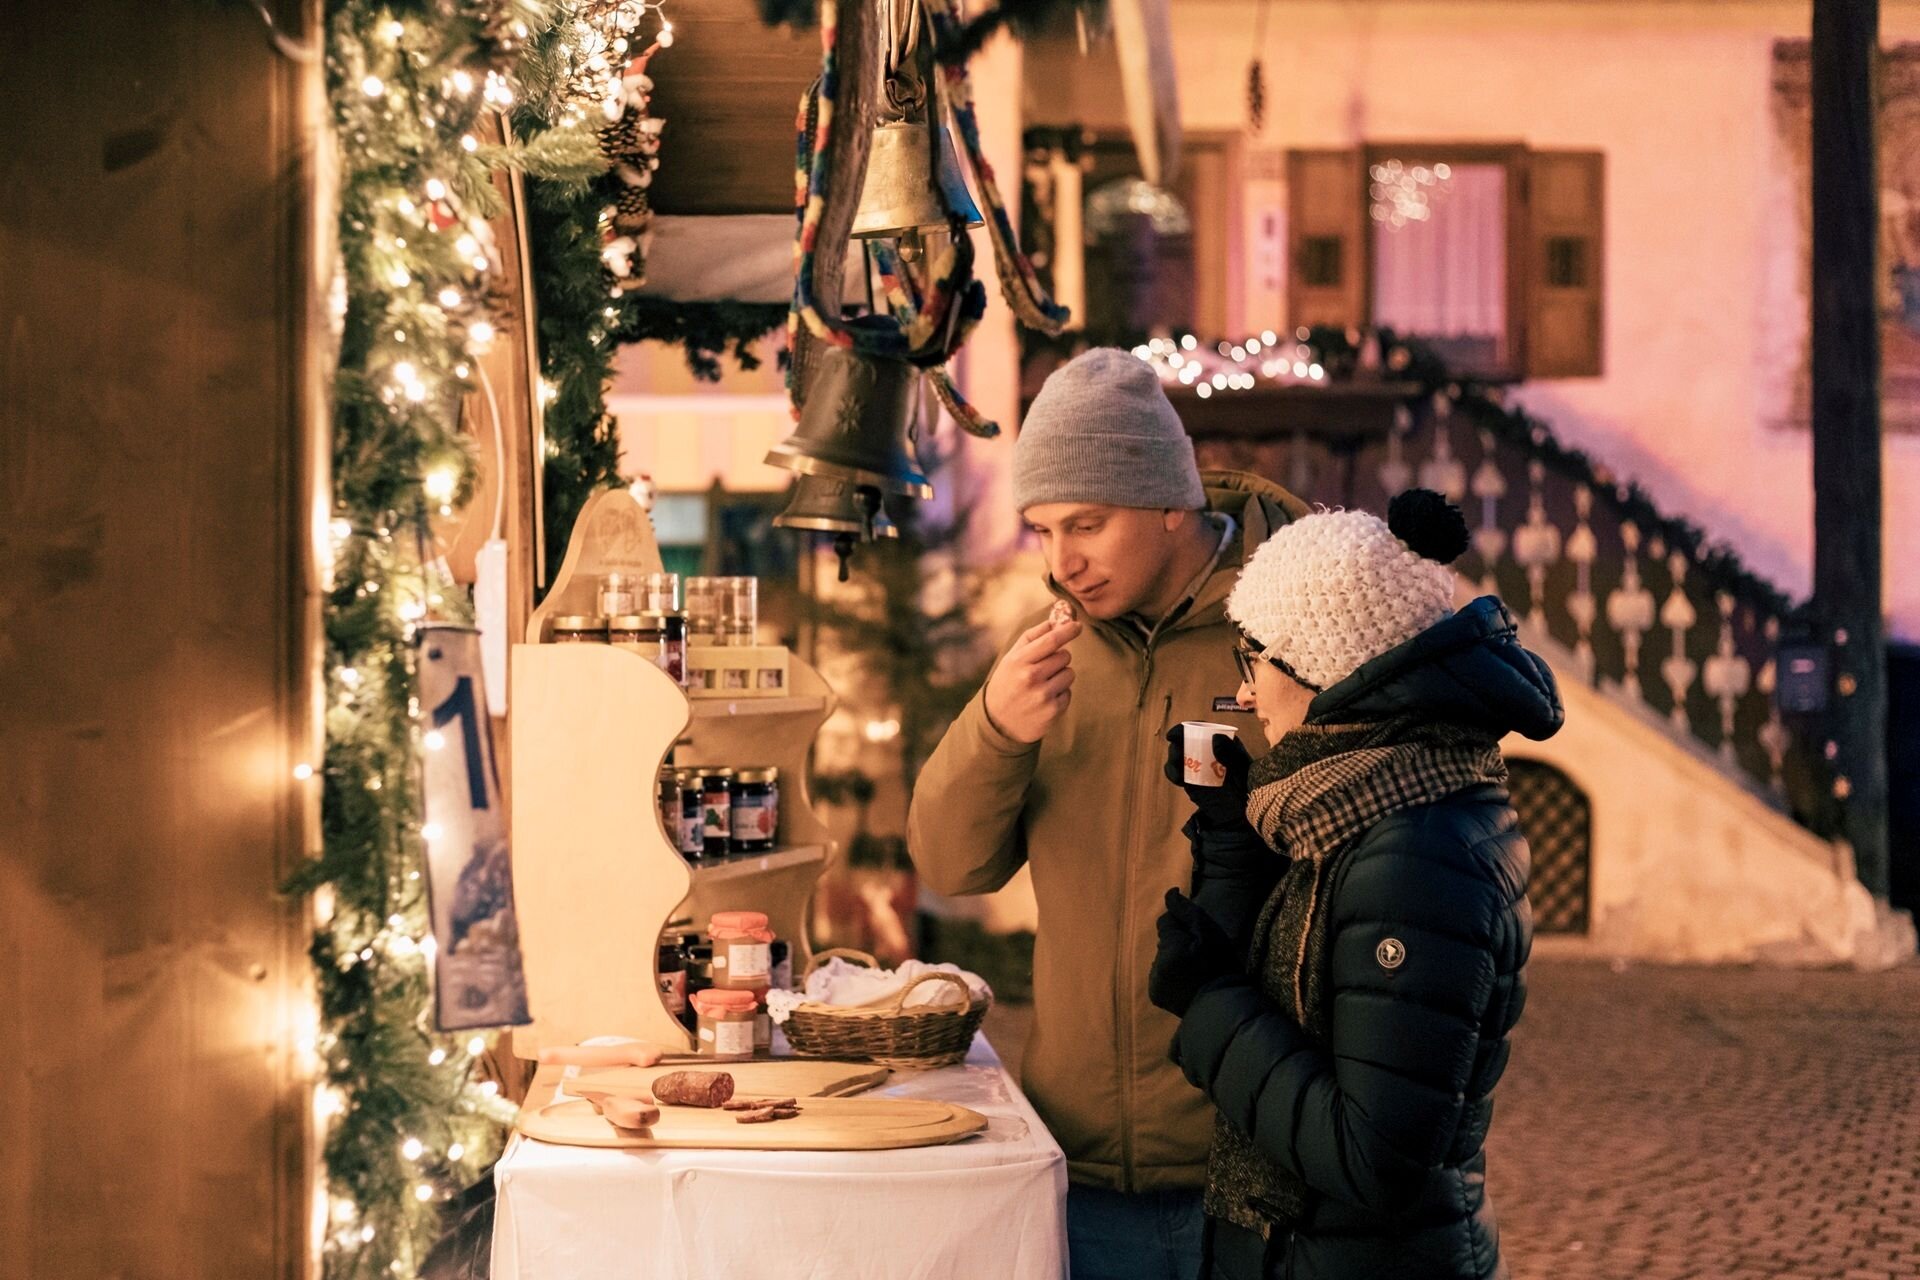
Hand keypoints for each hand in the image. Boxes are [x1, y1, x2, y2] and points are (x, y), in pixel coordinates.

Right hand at [984, 615, 1081, 743]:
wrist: (998, 722)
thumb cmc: (1008, 682)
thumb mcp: (1012, 657)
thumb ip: (1033, 636)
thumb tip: (1057, 619)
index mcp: (1019, 661)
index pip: (1051, 640)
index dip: (1068, 630)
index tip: (1078, 625)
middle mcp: (1031, 677)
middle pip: (1064, 656)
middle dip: (1059, 658)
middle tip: (1044, 668)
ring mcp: (1043, 695)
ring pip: (1069, 673)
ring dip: (1061, 676)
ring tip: (1044, 684)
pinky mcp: (1053, 710)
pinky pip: (1069, 692)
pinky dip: (1060, 693)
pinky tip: (1045, 698)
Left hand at [1149, 889, 1240, 1017]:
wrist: (1224, 1006)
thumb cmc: (1221, 965)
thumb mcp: (1210, 933)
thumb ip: (1186, 911)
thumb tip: (1169, 892)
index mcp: (1170, 948)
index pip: (1165, 922)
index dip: (1183, 926)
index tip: (1198, 938)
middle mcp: (1157, 964)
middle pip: (1163, 941)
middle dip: (1177, 943)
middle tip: (1199, 956)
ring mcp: (1155, 981)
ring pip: (1162, 958)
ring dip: (1173, 959)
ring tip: (1194, 971)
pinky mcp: (1156, 995)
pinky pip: (1160, 975)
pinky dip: (1170, 975)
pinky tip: (1187, 982)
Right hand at [1163, 727, 1252, 828]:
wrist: (1244, 813)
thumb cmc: (1248, 789)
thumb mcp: (1242, 770)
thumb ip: (1230, 754)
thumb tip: (1215, 736)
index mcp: (1222, 743)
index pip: (1201, 729)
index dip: (1185, 728)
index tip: (1173, 735)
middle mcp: (1207, 751)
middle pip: (1185, 741)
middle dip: (1177, 746)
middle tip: (1177, 757)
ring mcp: (1197, 766)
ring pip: (1178, 756)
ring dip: (1173, 760)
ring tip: (1178, 773)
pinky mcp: (1190, 781)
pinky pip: (1176, 773)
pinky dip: (1172, 773)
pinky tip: (1178, 779)